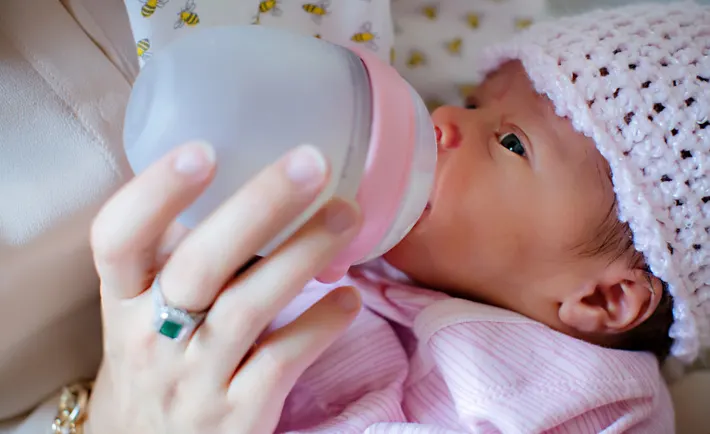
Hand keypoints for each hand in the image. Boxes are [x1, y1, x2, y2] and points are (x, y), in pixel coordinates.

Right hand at [87, 142, 361, 432]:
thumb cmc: (157, 357)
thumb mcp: (143, 308)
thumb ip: (179, 253)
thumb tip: (248, 174)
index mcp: (123, 297)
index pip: (117, 239)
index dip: (154, 193)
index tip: (203, 149)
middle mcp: (151, 336)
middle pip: (199, 265)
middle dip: (257, 208)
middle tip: (311, 162)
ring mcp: (195, 378)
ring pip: (247, 310)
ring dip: (302, 255)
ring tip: (348, 215)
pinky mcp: (238, 412)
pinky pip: (282, 363)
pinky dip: (319, 325)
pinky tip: (350, 297)